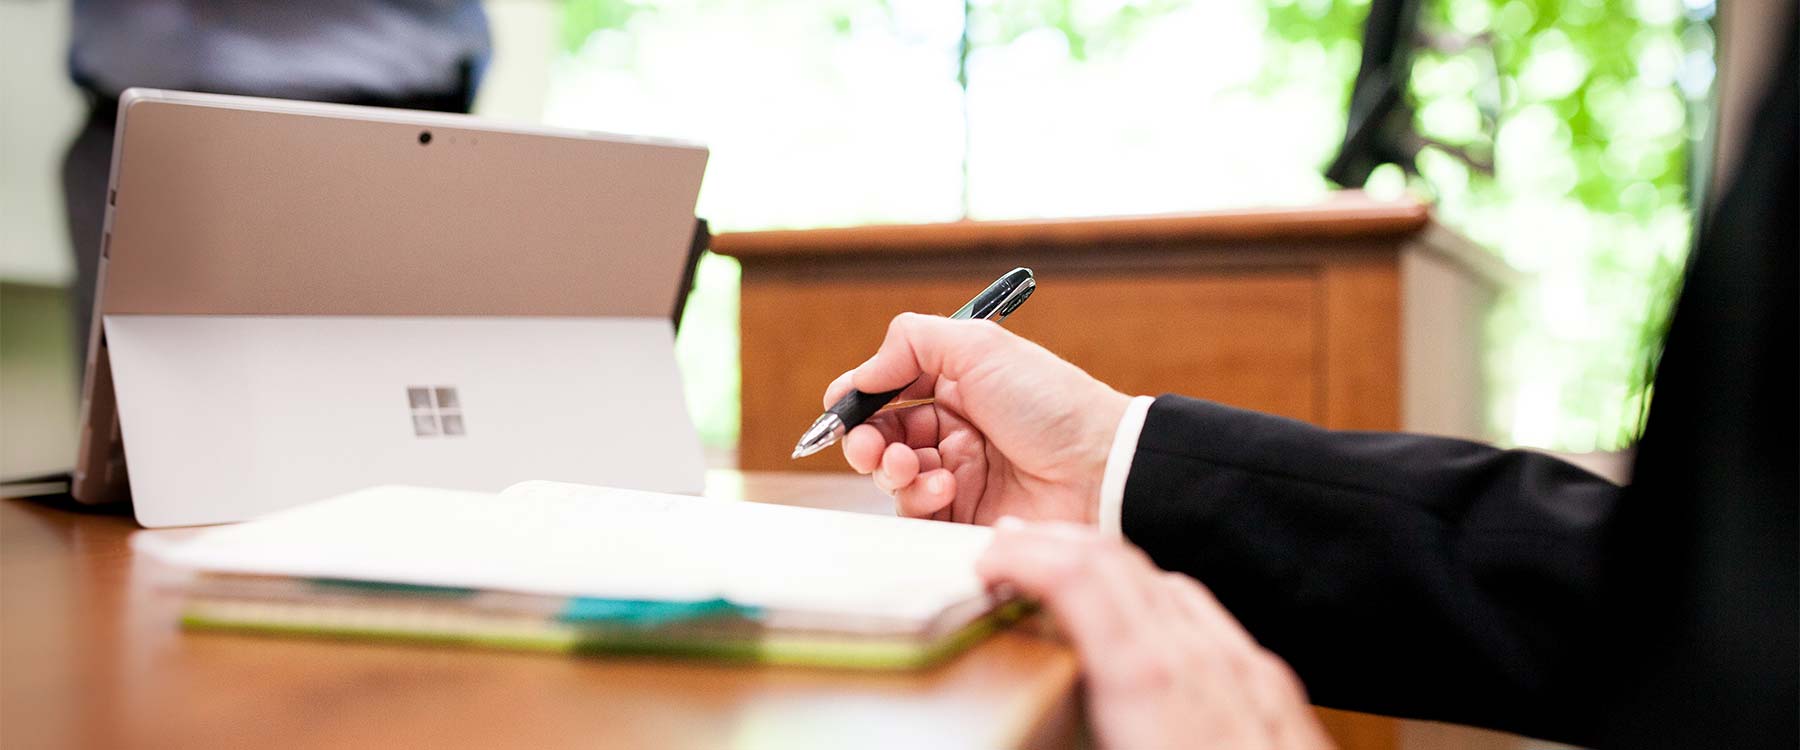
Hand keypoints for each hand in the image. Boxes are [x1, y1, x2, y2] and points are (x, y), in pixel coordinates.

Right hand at [823, 313, 1130, 524]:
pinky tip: (945, 487)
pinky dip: (919, 499)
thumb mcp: (980, 347)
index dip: (860, 400)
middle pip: (883, 438)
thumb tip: (861, 373)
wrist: (1101, 469)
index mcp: (958, 387)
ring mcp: (960, 477)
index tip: (840, 407)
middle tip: (868, 446)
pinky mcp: (966, 519)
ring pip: (893, 478)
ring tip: (913, 467)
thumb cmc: (1051, 403)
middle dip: (865, 441)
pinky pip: (917, 514)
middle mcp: (955, 431)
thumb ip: (911, 343)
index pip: (890, 393)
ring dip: (891, 470)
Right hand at [980, 520, 1333, 749]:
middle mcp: (1208, 666)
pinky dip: (1153, 601)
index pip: (1083, 580)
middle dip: (1056, 547)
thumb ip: (1060, 737)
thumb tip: (1006, 738)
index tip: (987, 564)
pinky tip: (1139, 625)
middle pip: (1124, 566)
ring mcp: (1250, 676)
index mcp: (1155, 689)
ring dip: (1104, 569)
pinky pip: (1207, 622)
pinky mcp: (1275, 696)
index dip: (1027, 557)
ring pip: (1168, 585)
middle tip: (1007, 551)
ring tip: (1059, 575)